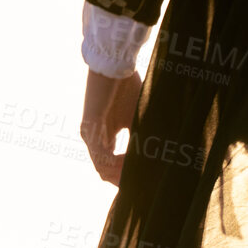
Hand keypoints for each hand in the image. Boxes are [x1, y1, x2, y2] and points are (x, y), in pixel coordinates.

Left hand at [80, 68, 141, 184]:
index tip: (144, 180)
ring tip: (140, 174)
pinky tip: (131, 164)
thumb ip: (141, 138)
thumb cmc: (126, 86)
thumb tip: (158, 158)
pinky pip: (100, 156)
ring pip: (102, 168)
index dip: (126, 177)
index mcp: (103, 136)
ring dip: (121, 173)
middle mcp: (93, 138)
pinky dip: (115, 164)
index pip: (110, 166)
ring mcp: (89, 134)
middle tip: (143, 184)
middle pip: (105, 172)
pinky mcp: (90, 128)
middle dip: (124, 180)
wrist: (114, 63)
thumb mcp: (137, 118)